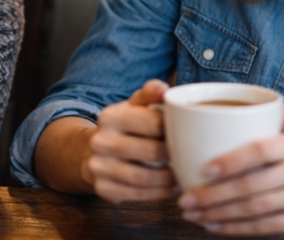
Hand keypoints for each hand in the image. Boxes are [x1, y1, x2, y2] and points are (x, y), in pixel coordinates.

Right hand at [83, 79, 177, 202]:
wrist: (94, 151)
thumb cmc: (125, 126)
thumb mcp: (134, 106)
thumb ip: (149, 94)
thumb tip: (163, 88)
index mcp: (111, 116)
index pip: (152, 123)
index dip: (174, 130)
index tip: (188, 135)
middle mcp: (101, 141)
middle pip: (149, 152)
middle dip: (173, 157)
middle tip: (189, 158)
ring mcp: (99, 166)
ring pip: (143, 177)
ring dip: (168, 179)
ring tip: (182, 175)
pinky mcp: (103, 188)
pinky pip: (136, 195)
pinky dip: (158, 194)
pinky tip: (170, 189)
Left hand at [177, 131, 283, 236]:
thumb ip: (272, 130)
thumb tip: (228, 113)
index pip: (261, 149)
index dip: (231, 160)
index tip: (204, 169)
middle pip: (252, 185)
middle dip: (213, 195)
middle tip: (186, 199)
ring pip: (255, 209)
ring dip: (219, 214)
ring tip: (194, 215)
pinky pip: (265, 228)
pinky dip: (237, 228)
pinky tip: (216, 226)